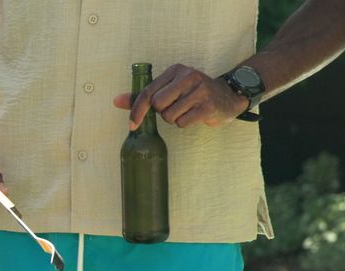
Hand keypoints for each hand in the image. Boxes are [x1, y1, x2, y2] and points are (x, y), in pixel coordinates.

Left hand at [114, 64, 248, 129]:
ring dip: (174, 119)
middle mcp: (188, 76)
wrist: (227, 96)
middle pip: (158, 106)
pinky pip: (182, 123)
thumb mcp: (169, 89)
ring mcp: (200, 91)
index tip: (132, 125)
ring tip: (186, 110)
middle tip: (175, 107)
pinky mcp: (208, 106)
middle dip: (162, 113)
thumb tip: (116, 101)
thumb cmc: (192, 94)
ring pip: (169, 116)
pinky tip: (194, 115)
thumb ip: (144, 96)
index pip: (148, 92)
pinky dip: (185, 124)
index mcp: (176, 70)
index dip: (137, 110)